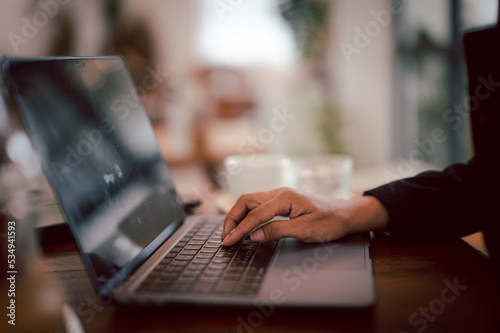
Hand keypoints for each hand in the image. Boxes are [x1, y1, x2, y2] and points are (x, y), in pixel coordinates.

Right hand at [221, 187, 388, 245]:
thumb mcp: (305, 229)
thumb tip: (254, 235)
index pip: (255, 214)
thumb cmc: (330, 221)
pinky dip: (247, 214)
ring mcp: (279, 196)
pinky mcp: (281, 201)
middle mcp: (279, 193)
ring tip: (231, 232)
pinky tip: (244, 225)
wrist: (346, 214)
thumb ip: (277, 231)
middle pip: (246, 201)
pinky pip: (258, 205)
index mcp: (285, 197)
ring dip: (238, 215)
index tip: (229, 241)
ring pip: (250, 201)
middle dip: (232, 218)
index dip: (240, 229)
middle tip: (225, 236)